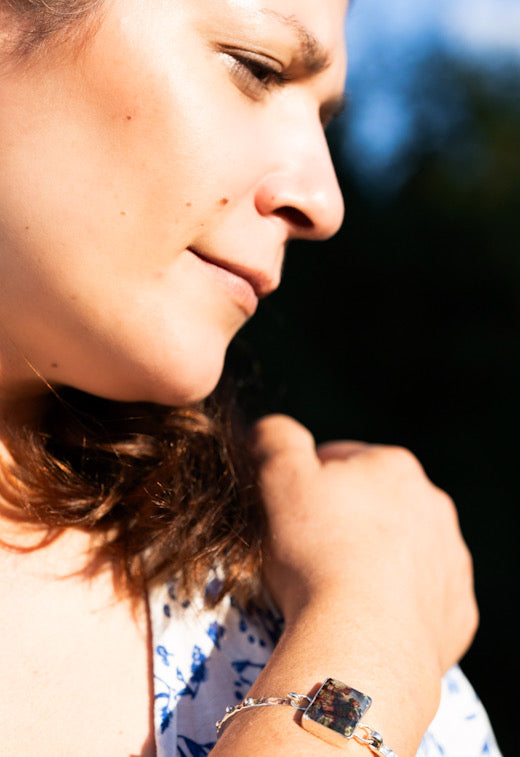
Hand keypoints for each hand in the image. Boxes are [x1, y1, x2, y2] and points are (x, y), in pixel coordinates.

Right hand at [252, 414, 477, 675]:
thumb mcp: (279, 479)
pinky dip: (394, 603)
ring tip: (335, 588)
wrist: (361, 640)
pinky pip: (419, 598)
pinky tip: (365, 617)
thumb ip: (276, 438)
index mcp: (393, 466)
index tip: (285, 514)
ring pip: (400, 550)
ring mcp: (450, 560)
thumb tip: (273, 428)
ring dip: (371, 559)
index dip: (303, 483)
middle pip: (373, 504)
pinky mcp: (454, 610)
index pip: (339, 458)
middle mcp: (433, 505)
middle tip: (306, 553)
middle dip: (342, 520)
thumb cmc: (316, 551)